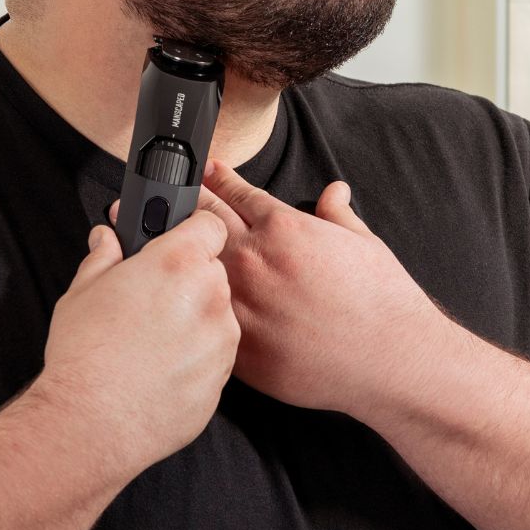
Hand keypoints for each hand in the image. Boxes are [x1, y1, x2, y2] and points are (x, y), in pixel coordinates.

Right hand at [35, 210, 237, 477]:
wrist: (92, 422)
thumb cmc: (85, 355)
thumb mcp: (83, 290)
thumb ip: (104, 256)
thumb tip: (107, 239)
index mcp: (178, 263)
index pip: (210, 225)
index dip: (193, 231)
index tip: (178, 241)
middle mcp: (210, 297)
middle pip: (213, 272)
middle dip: (188, 279)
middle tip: (151, 297)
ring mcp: (222, 341)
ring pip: (217, 315)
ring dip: (194, 319)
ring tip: (151, 340)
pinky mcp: (223, 379)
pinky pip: (215, 355)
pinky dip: (196, 356)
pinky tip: (160, 367)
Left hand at [113, 161, 443, 416]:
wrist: (391, 360)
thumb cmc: (382, 302)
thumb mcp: (364, 243)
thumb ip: (338, 215)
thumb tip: (333, 192)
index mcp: (283, 228)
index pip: (233, 192)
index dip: (212, 177)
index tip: (198, 169)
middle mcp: (254, 261)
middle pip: (200, 222)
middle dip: (173, 204)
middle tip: (148, 192)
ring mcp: (242, 305)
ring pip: (191, 271)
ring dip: (165, 254)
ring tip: (138, 241)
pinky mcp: (239, 347)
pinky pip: (203, 321)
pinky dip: (183, 308)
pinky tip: (163, 303)